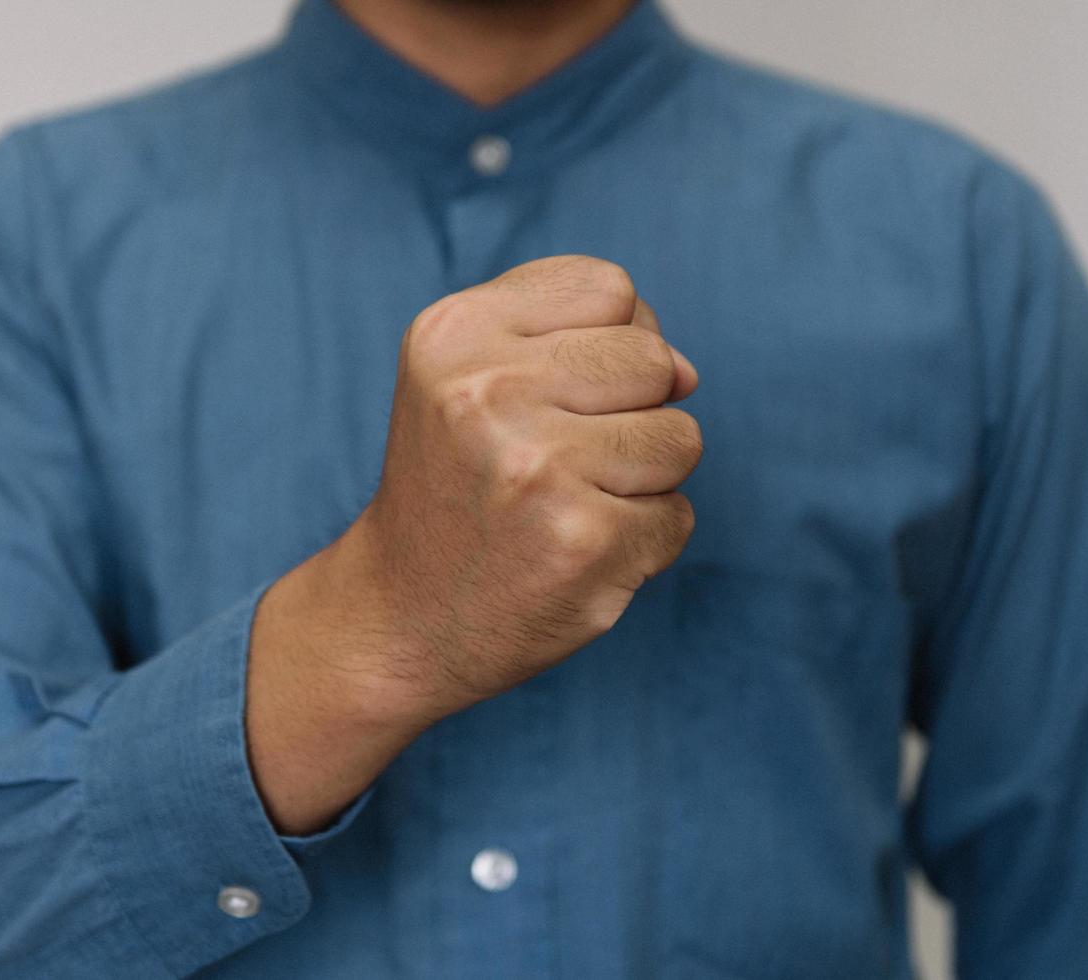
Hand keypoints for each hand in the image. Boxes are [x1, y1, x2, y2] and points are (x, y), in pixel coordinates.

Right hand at [245, 255, 700, 834]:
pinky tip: (573, 554)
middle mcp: (487, 393)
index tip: (552, 394)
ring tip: (565, 505)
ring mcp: (538, 468)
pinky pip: (677, 516)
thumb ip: (580, 337)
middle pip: (654, 359)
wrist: (400, 616)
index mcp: (454, 333)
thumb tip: (686, 372)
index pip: (610, 289)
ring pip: (680, 438)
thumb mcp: (471, 372)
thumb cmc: (458, 483)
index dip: (606, 342)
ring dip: (642, 479)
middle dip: (630, 410)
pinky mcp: (584, 541)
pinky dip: (641, 542)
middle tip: (553, 461)